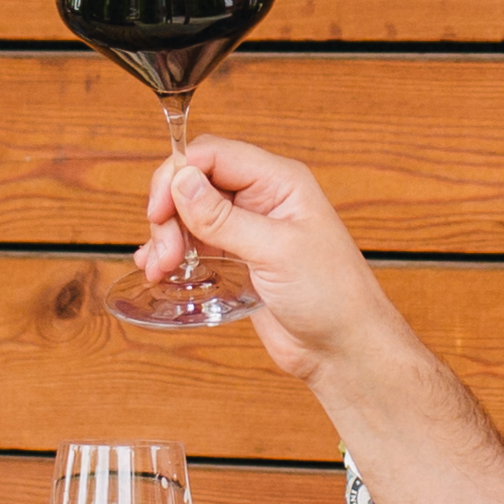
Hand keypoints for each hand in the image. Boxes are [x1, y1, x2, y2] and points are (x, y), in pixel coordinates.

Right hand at [145, 131, 415, 402]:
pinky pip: (196, 243)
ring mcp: (249, 229)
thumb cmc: (332, 295)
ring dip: (168, 236)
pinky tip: (161, 270)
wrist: (344, 348)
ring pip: (191, 214)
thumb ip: (224, 217)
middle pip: (196, 182)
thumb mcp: (275, 251)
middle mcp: (262, 199)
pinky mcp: (238, 260)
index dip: (178, 175)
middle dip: (171, 211)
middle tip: (166, 251)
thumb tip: (181, 180)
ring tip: (161, 267)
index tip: (158, 210)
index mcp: (279, 181)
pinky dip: (174, 254)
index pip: (214, 155)